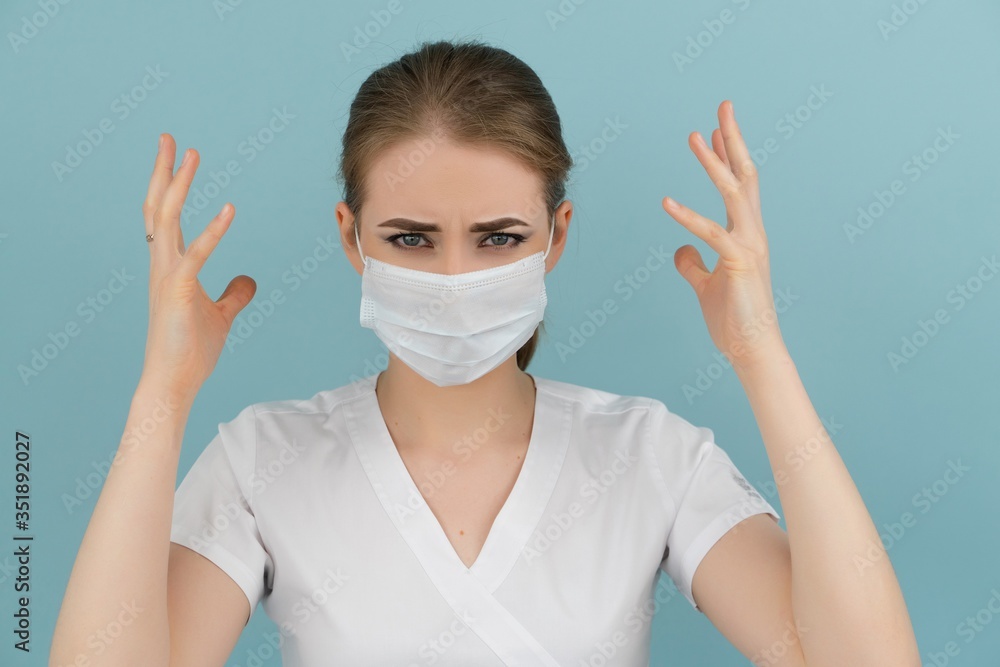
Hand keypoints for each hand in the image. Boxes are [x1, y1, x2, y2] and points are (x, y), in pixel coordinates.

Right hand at [139, 134, 256, 402]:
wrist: (173, 383)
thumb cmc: (191, 351)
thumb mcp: (221, 315)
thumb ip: (234, 294)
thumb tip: (249, 279)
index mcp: (169, 266)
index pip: (164, 216)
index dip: (170, 185)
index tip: (177, 157)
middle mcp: (161, 264)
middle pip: (157, 207)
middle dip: (164, 171)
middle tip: (169, 137)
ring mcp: (166, 276)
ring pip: (166, 219)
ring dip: (179, 185)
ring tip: (191, 153)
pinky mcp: (177, 291)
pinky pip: (196, 254)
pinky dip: (212, 231)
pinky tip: (229, 209)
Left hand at [663, 100, 786, 372]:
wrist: (752, 349)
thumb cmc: (734, 319)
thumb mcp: (705, 284)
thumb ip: (693, 263)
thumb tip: (680, 249)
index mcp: (746, 234)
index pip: (738, 185)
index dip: (727, 155)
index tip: (716, 127)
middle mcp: (753, 232)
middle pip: (744, 175)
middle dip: (733, 139)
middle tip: (724, 104)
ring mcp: (750, 245)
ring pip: (734, 193)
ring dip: (715, 162)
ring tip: (696, 135)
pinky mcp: (740, 262)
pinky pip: (712, 233)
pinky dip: (688, 216)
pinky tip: (666, 202)